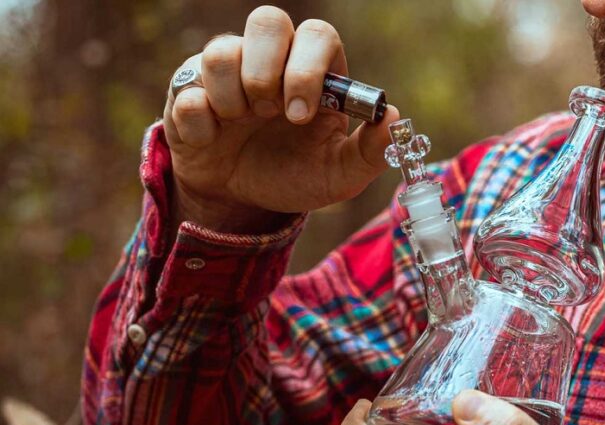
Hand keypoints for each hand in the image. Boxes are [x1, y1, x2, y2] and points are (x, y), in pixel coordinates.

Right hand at [163, 6, 398, 232]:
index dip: (308, 68)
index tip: (301, 116)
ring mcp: (228, 72)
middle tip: (269, 113)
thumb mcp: (338, 174)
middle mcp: (270, 61)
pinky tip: (212, 140)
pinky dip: (200, 124)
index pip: (317, 35)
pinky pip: (186, 91)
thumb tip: (395, 117)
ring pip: (221, 50)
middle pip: (267, 20)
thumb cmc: (293, 176)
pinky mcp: (188, 91)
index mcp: (313, 72)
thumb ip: (370, 152)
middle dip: (267, 71)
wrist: (241, 201)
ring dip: (231, 97)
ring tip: (239, 126)